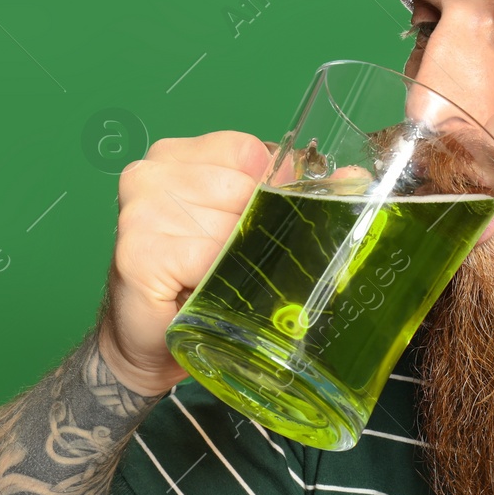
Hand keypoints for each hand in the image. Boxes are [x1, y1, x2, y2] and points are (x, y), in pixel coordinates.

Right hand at [98, 130, 272, 395]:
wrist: (144, 341)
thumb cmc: (195, 279)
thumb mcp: (242, 227)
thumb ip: (289, 196)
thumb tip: (356, 179)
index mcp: (178, 154)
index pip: (249, 153)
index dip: (270, 193)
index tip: (264, 228)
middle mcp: (151, 171)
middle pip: (242, 190)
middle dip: (256, 232)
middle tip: (242, 264)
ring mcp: (140, 209)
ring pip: (229, 227)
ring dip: (236, 263)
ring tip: (220, 280)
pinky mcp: (137, 252)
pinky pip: (207, 259)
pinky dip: (215, 282)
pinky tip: (200, 292)